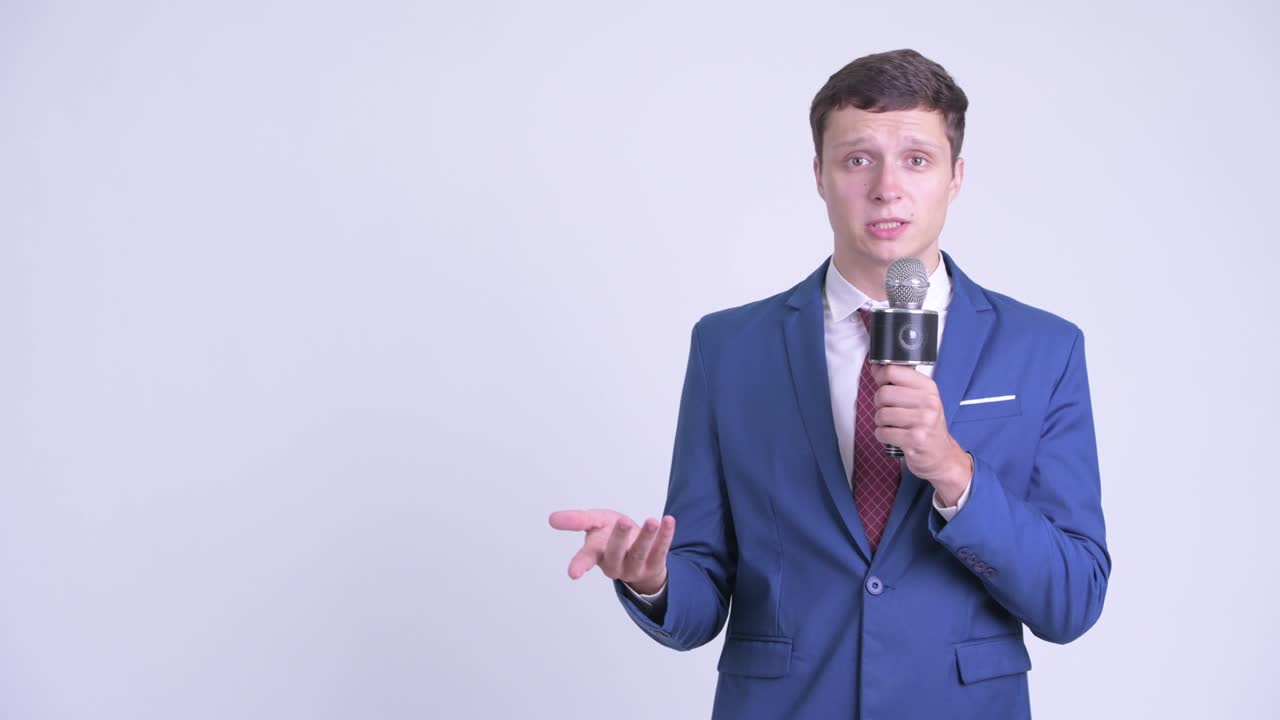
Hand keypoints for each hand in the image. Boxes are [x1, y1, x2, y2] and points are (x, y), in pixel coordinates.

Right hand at [548, 509, 675, 594]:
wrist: (637, 549)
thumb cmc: (610, 535)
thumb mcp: (594, 524)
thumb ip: (577, 520)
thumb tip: (551, 518)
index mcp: (597, 554)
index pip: (586, 559)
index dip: (580, 565)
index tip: (572, 573)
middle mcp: (615, 564)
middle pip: (616, 554)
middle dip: (619, 539)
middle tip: (624, 521)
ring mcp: (635, 566)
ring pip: (639, 553)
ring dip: (646, 537)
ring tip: (651, 520)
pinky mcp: (655, 563)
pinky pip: (660, 550)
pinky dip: (665, 535)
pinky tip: (668, 521)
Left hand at [868, 364, 972, 503]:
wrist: (942, 455)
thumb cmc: (927, 425)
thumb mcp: (921, 399)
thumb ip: (899, 382)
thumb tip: (876, 367)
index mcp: (928, 388)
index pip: (893, 371)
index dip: (880, 376)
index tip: (881, 383)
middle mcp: (928, 402)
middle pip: (883, 393)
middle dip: (879, 404)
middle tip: (888, 410)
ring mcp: (923, 421)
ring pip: (881, 414)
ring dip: (881, 422)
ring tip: (892, 425)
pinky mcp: (915, 439)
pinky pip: (883, 432)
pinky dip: (882, 435)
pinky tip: (893, 436)